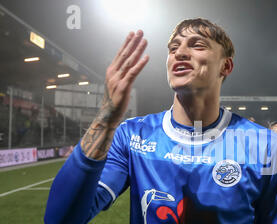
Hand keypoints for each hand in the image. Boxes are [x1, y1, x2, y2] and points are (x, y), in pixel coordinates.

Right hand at [80, 30, 148, 159]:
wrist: (107, 116)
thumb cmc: (114, 102)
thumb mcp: (116, 86)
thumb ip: (121, 76)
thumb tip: (129, 68)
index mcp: (111, 72)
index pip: (120, 54)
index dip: (126, 43)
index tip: (132, 34)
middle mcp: (112, 73)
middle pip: (124, 54)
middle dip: (133, 42)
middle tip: (139, 31)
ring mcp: (117, 80)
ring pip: (129, 61)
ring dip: (137, 50)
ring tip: (144, 40)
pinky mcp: (123, 87)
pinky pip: (133, 73)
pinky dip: (140, 64)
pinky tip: (146, 57)